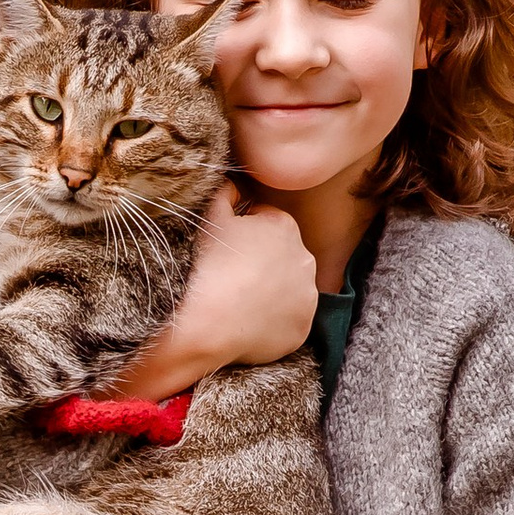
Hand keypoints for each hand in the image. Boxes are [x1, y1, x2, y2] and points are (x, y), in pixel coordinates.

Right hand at [114, 191, 317, 398]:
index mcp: (284, 226)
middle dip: (262, 262)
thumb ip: (224, 193)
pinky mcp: (303, 329)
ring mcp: (307, 297)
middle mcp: (305, 259)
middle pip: (281, 256)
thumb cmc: (207, 267)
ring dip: (271, 292)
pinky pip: (288, 321)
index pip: (265, 223)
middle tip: (231, 276)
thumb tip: (233, 185)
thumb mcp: (209, 218)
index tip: (227, 249)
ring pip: (288, 290)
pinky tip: (248, 323)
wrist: (207, 325)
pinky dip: (273, 322)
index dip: (243, 233)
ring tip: (239, 302)